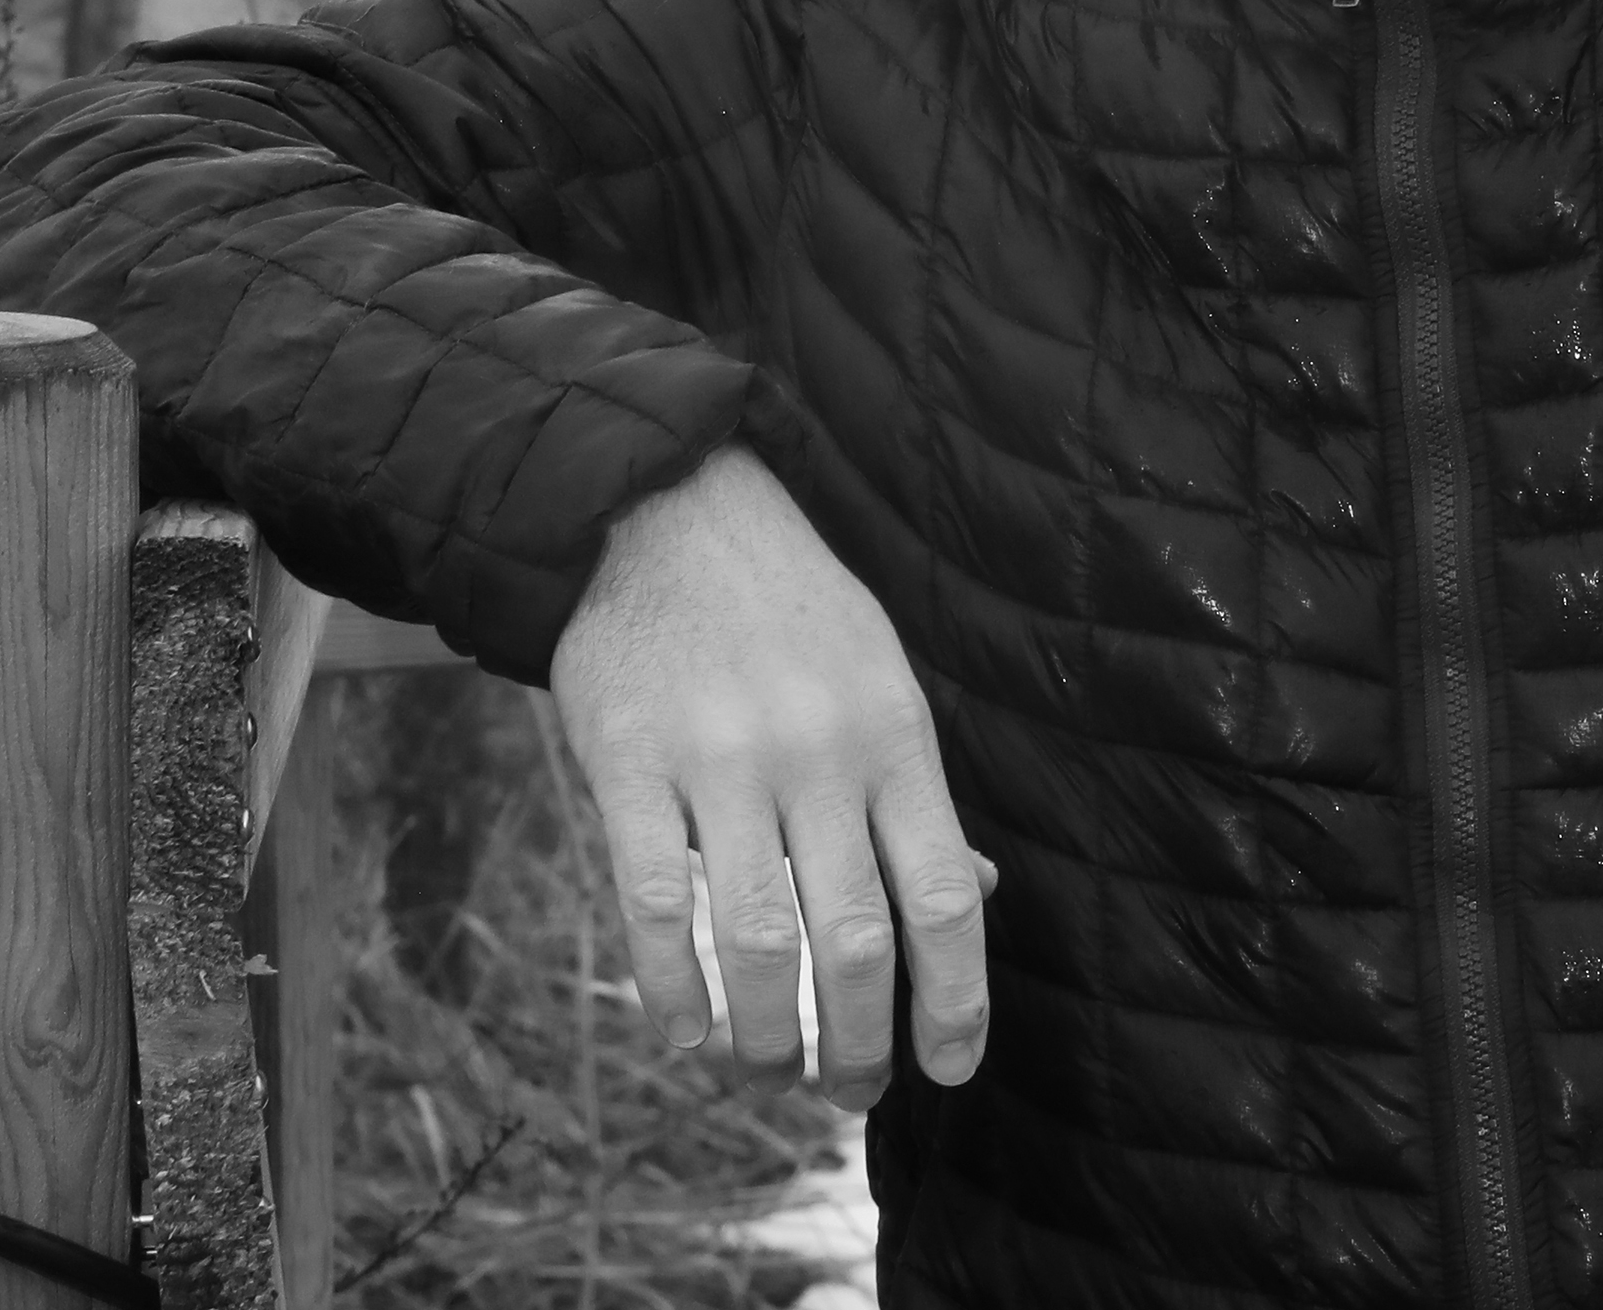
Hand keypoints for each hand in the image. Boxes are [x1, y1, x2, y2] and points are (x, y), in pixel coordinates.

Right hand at [549, 444, 993, 1106]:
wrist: (665, 511)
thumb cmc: (788, 613)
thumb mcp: (877, 679)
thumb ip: (911, 793)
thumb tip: (972, 899)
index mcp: (892, 731)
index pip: (941, 896)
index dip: (953, 1000)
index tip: (950, 1069)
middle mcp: (816, 748)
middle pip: (853, 941)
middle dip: (859, 1045)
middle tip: (853, 1092)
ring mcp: (721, 755)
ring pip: (756, 944)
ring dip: (768, 1041)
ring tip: (772, 1073)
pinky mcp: (630, 760)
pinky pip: (655, 906)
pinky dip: (673, 992)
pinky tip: (688, 1033)